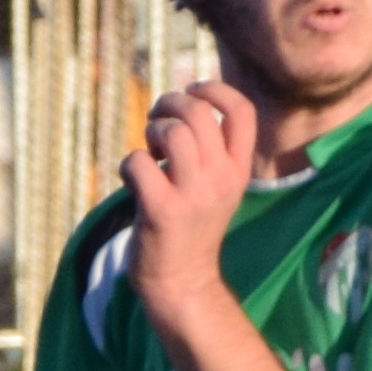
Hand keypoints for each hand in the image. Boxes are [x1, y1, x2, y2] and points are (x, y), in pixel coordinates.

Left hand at [122, 80, 260, 313]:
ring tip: (151, 152)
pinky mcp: (161, 210)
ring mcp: (193, 196)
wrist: (183, 281)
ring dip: (151, 132)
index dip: (215, 89)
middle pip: (198, 113)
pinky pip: (137, 162)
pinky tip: (135, 182)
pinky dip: (129, 165)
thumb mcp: (214, 185)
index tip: (192, 90)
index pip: (242, 112)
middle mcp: (221, 180)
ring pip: (171, 133)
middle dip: (169, 104)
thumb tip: (180, 100)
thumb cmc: (190, 224)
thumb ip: (207, 147)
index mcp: (239, 170)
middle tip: (157, 123)